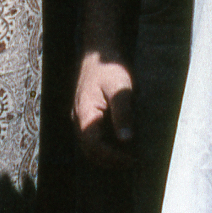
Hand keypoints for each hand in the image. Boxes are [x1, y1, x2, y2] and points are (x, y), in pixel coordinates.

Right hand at [74, 51, 134, 167]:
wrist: (98, 51)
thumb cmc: (109, 67)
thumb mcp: (120, 88)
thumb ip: (122, 113)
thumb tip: (126, 140)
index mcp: (84, 113)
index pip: (93, 146)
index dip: (112, 157)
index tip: (132, 159)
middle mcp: (78, 117)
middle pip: (89, 150)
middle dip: (110, 161)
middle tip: (134, 162)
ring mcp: (80, 116)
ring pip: (89, 145)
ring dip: (107, 154)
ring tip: (129, 155)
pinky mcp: (86, 113)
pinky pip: (92, 136)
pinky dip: (105, 145)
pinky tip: (121, 142)